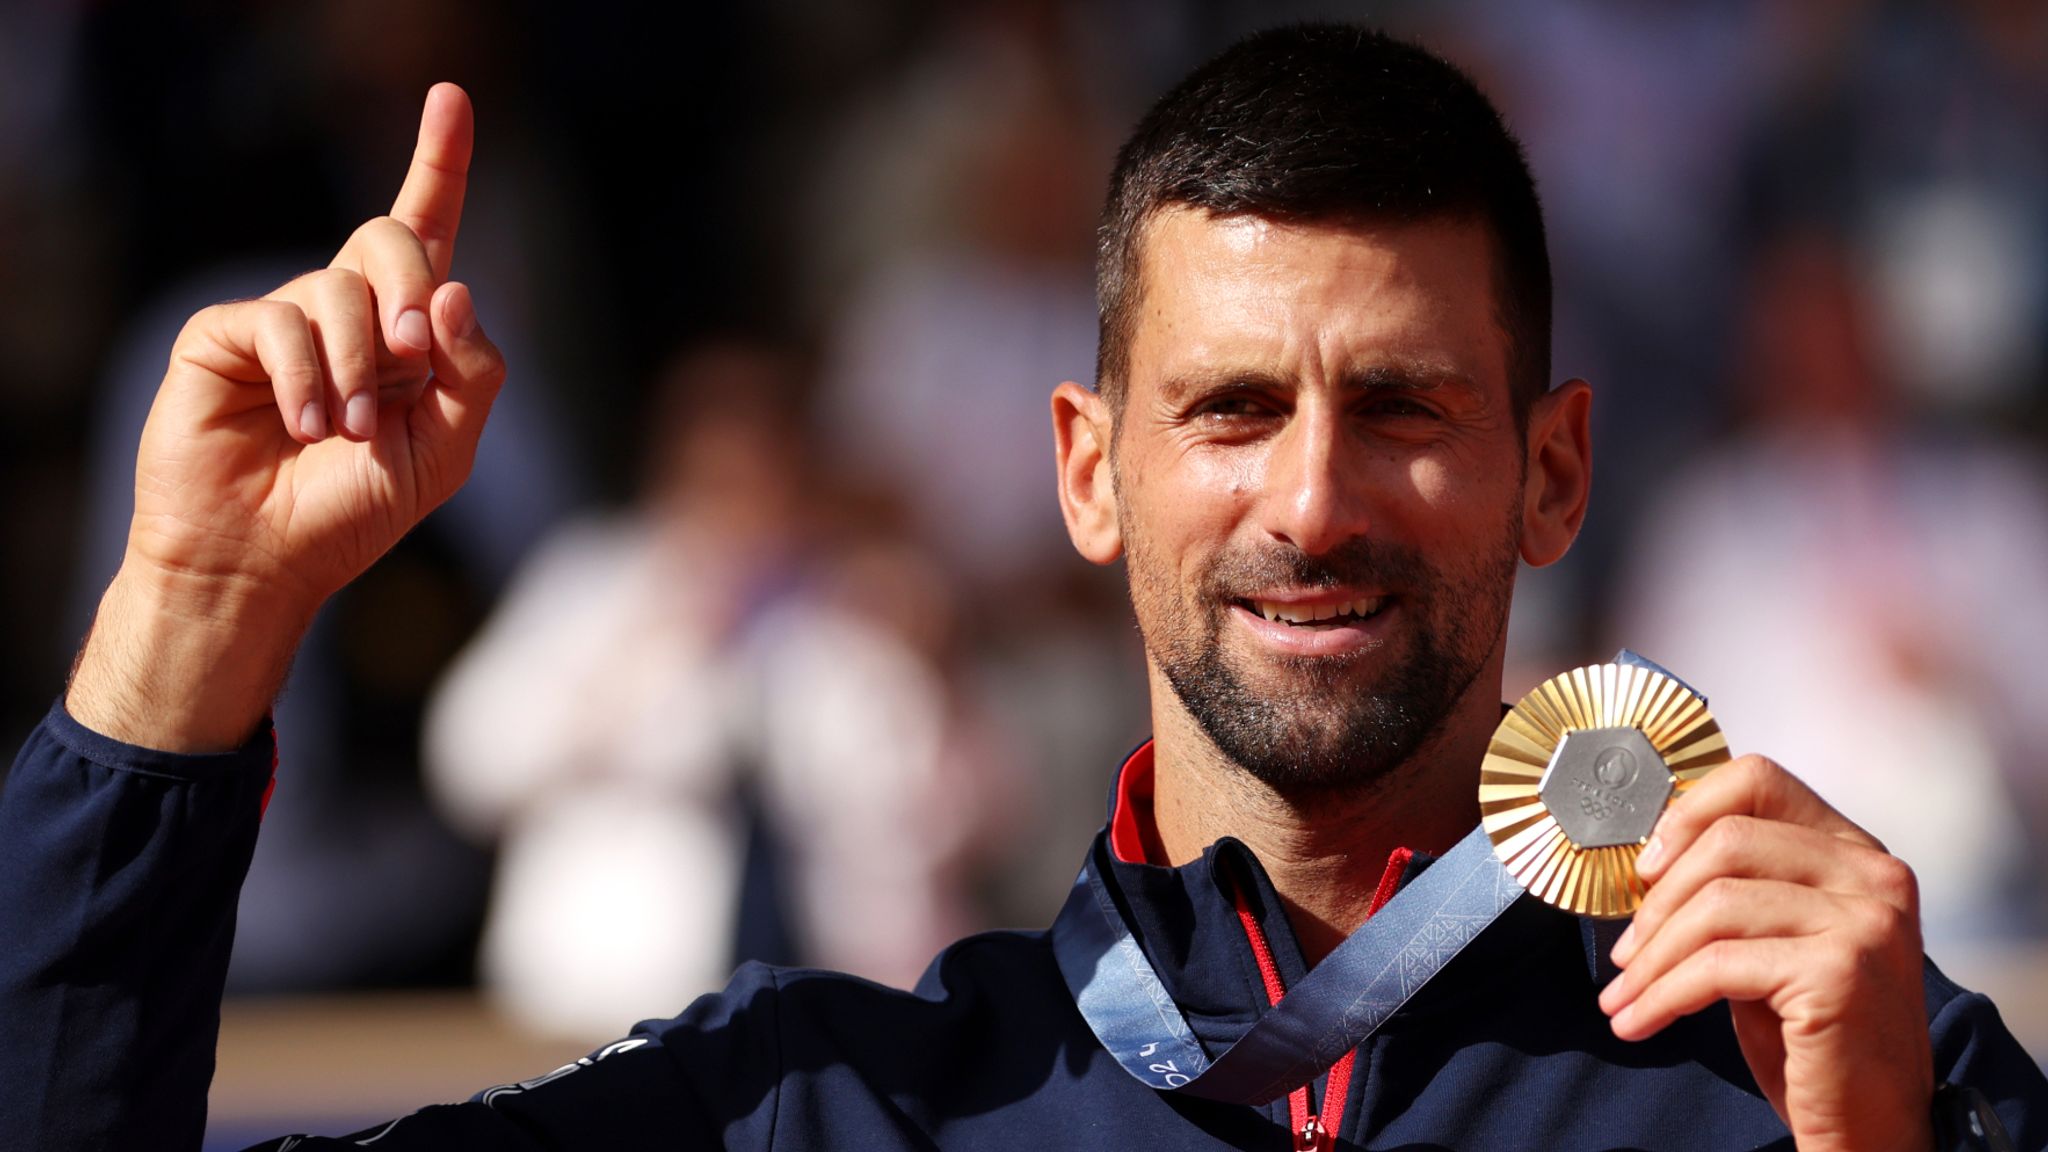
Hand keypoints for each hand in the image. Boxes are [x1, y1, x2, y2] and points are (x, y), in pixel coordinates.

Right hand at [67, 83, 505, 751]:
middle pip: (392, 239)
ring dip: (362, 368)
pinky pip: (278, 323)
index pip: (427, 229)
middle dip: (415, 292)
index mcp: (405, 330)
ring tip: (349, 431)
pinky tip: (303, 424)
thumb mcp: (447, 450)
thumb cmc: (355, 509)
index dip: (439, 161)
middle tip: (412, 360)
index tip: (450, 96)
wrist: (267, 561)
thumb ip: (472, 373)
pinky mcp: (225, 335)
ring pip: (341, 289)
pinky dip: (305, 379)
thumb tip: (458, 289)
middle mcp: (344, 309)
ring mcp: (283, 318)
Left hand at [1599, 755, 1933, 1151]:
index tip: (1645, 870)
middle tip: (1623, 956)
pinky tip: (1639, 1022)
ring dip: (1651, 959)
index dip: (1687, 814)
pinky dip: (1664, 994)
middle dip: (1656, 905)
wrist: (1870, 1125)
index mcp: (1856, 851)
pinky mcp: (1842, 969)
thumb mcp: (1773, 939)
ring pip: (1715, 904)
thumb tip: (1648, 855)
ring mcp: (1867, 919)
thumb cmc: (1809, 1033)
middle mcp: (1874, 874)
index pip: (1759, 780)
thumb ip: (1738, 885)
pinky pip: (1718, 964)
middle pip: (1727, 842)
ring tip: (1622, 999)